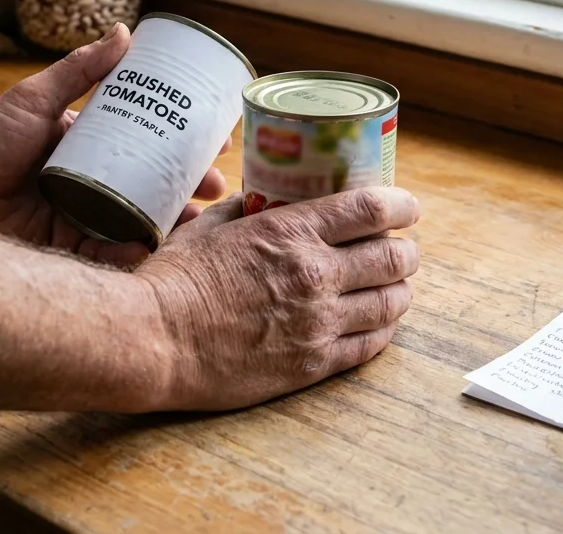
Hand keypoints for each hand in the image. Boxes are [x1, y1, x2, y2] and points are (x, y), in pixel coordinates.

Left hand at [0, 24, 228, 264]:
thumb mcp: (35, 100)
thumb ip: (78, 70)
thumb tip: (124, 33)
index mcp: (92, 153)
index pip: (149, 154)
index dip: (184, 157)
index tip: (215, 155)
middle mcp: (92, 190)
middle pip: (151, 194)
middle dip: (188, 196)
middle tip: (214, 193)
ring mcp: (80, 224)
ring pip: (136, 228)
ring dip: (168, 228)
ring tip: (194, 224)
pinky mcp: (64, 256)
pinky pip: (105, 259)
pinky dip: (129, 257)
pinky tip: (150, 251)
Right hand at [137, 187, 420, 410]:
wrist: (155, 340)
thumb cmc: (173, 281)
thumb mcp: (208, 228)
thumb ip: (244, 210)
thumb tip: (262, 197)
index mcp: (292, 233)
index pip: (372, 210)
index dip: (401, 205)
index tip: (407, 207)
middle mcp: (315, 275)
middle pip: (394, 258)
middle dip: (405, 251)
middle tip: (399, 250)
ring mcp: (318, 323)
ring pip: (392, 303)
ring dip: (400, 290)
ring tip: (393, 286)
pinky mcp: (313, 365)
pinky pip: (370, 345)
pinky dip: (383, 329)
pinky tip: (378, 322)